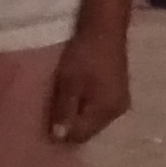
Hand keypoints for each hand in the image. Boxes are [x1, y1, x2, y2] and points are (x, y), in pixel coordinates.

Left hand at [46, 23, 130, 143]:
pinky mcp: (118, 91)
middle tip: (52, 112)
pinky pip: (99, 108)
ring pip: (94, 119)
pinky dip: (86, 106)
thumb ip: (64, 112)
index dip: (62, 133)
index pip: (80, 136)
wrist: (104, 27)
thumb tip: (59, 138)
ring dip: (79, 115)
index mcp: (105, 111)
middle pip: (88, 129)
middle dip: (71, 125)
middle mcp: (117, 111)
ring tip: (63, 102)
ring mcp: (120, 101)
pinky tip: (77, 95)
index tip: (45, 123)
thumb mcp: (68, 84)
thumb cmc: (84, 56)